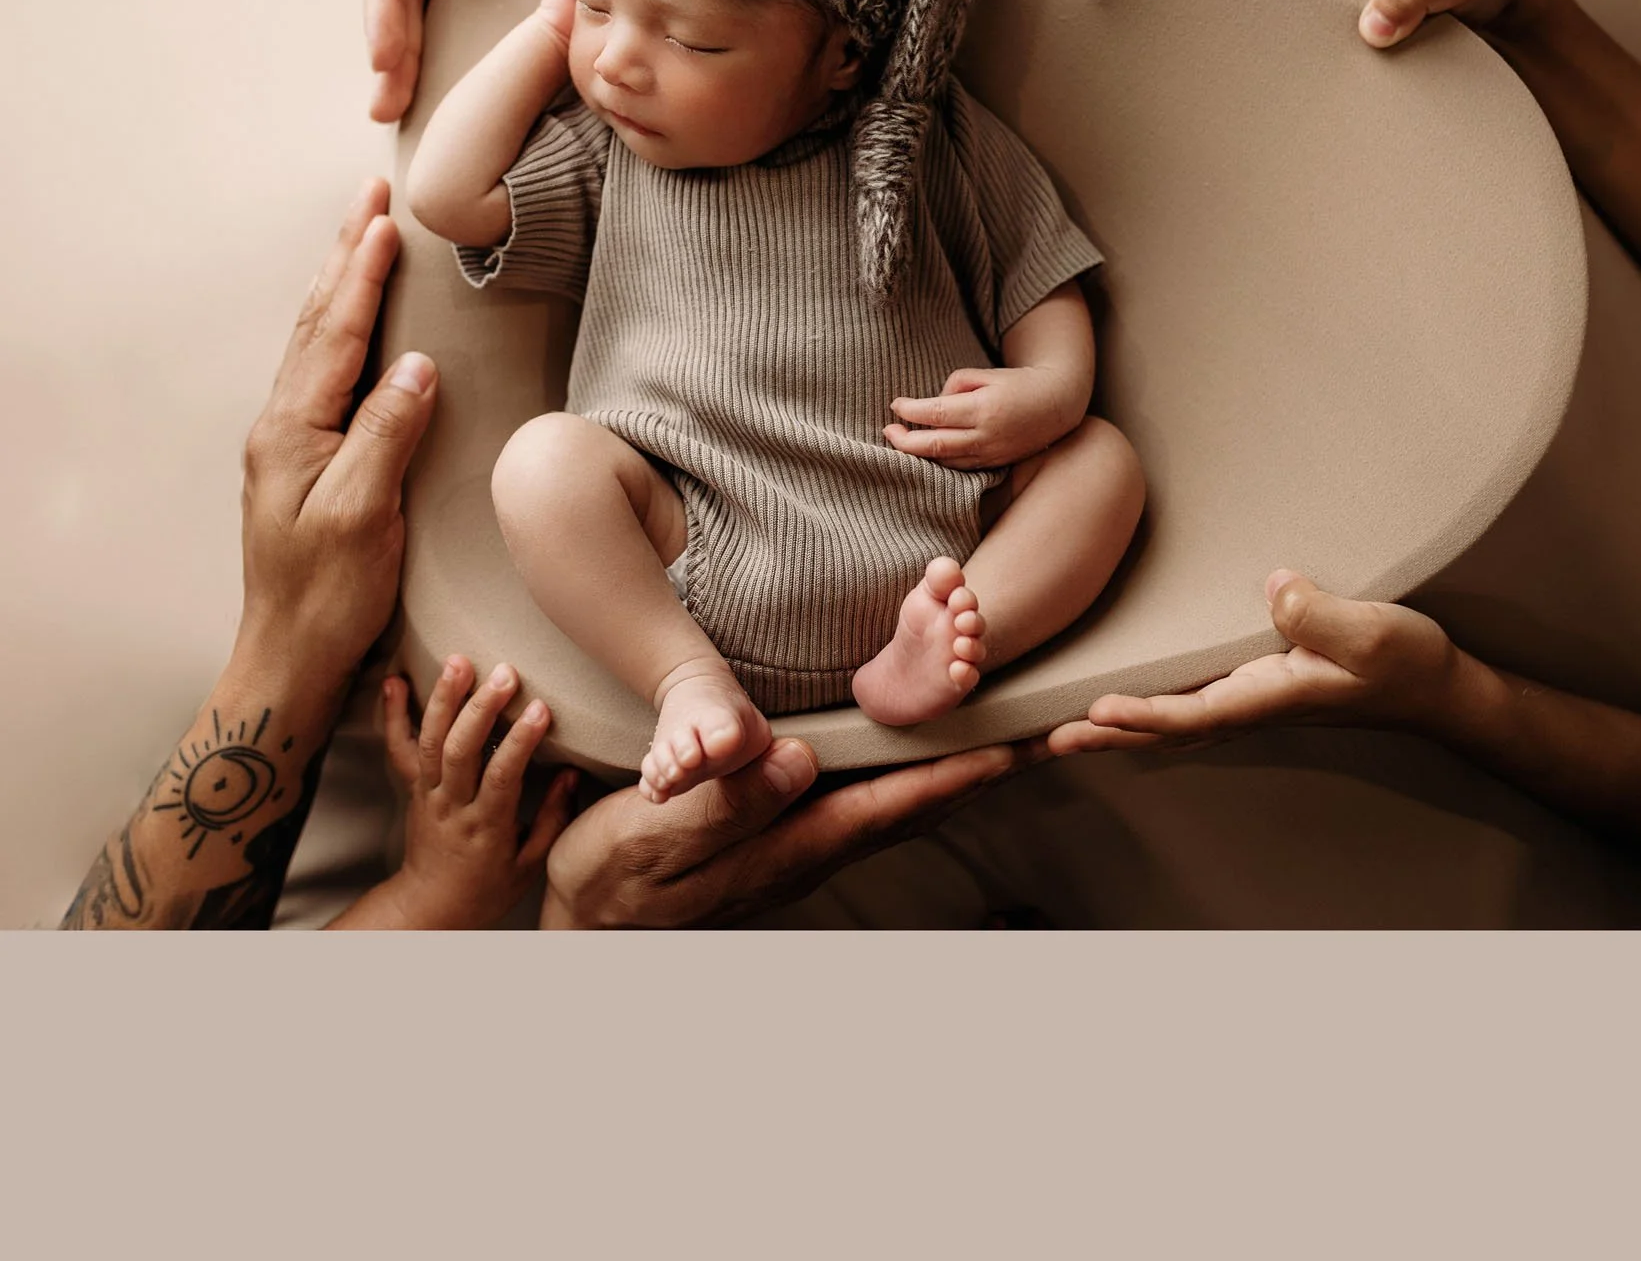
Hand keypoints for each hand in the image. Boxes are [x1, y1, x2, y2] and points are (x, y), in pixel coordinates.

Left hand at [239, 178, 437, 682]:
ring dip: (339, 283)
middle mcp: (282, 426)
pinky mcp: (304, 459)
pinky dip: (339, 325)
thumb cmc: (327, 595)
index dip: (363, 276)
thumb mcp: (362, 515)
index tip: (386, 221)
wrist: (291, 654)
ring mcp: (289, 441)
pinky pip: (323, 369)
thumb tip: (416, 367)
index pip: (336, 335)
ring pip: (316, 341)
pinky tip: (349, 319)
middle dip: (346, 256)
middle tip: (369, 198)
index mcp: (292, 431)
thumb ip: (385, 434)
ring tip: (359, 236)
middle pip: (318, 322)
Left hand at [373, 658, 575, 929]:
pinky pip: (398, 749)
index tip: (540, 708)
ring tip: (458, 661)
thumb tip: (570, 773)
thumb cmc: (485, 889)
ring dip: (444, 699)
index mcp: (485, 826)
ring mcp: (426, 795)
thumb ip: (551, 819)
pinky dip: (393, 714)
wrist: (429, 907)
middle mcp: (451, 806)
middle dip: (481, 709)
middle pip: (461, 752)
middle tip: (505, 672)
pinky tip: (395, 682)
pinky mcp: (410, 788)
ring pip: (430, 742)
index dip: (520, 741)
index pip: (502, 777)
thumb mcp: (528, 865)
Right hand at [542, 737, 1022, 927]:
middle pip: (917, 805)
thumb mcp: (655, 835)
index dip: (959, 770)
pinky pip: (867, 800)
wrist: (582, 920)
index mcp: (790, 846)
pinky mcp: (782, 835)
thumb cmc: (612, 875)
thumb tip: (798, 760)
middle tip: (1045, 732)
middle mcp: (811, 849)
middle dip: (981, 769)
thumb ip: (727, 802)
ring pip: (898, 805)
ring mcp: (800, 846)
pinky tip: (918, 756)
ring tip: (1005, 736)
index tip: (1019, 742)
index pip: (895, 803)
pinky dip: (910, 775)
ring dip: (954, 772)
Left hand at [885, 364, 1080, 469]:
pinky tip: (926, 453)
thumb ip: (954, 385)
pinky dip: (939, 462)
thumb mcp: (986, 374)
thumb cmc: (1018, 384)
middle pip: (934, 446)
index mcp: (983, 408)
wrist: (1057, 406)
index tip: (896, 405)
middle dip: (904, 441)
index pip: (936, 414)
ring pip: (944, 462)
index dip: (910, 411)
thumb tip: (932, 404)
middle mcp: (986, 436)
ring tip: (901, 441)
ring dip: (919, 455)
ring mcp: (991, 455)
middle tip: (887, 431)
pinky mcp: (994, 465)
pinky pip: (959, 468)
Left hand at [1048, 569, 1462, 755]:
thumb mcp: (1371, 633)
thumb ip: (1321, 613)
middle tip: (1046, 739)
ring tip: (1061, 730)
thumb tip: (1274, 586)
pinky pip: (1188, 702)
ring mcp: (1251, 697)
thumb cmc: (1405, 663)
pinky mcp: (1255, 683)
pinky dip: (1147, 710)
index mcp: (1269, 697)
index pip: (1194, 713)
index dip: (1146, 715)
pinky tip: (1121, 704)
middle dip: (1107, 736)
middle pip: (1165, 728)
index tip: (1098, 712)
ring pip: (1171, 719)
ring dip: (1116, 727)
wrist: (1435, 689)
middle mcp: (1250, 703)